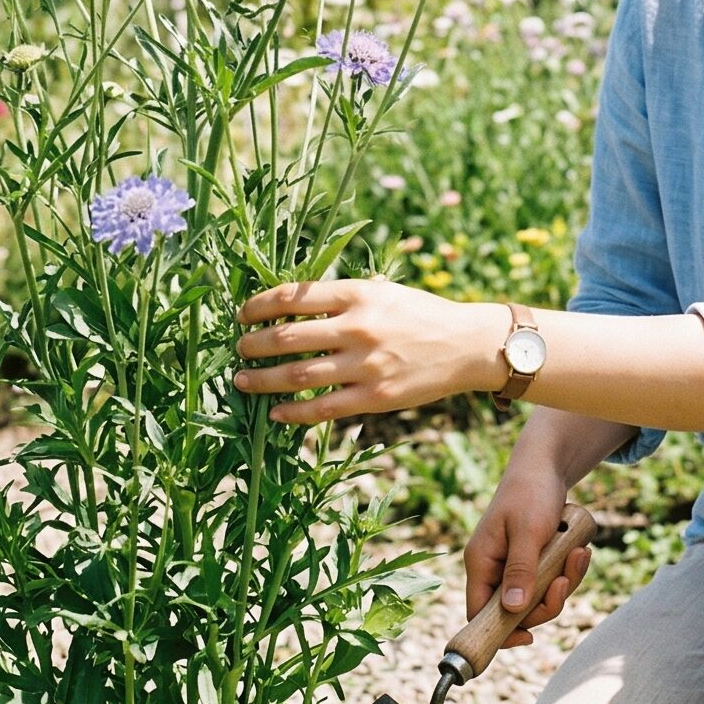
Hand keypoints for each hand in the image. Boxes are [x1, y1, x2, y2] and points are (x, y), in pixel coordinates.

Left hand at [234, 279, 510, 424]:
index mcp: (357, 294)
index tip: (242, 314)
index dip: (259, 306)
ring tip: (242, 380)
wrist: (465, 345)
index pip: (292, 296)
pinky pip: (322, 407)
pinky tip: (275, 412)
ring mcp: (365, 365)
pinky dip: (293, 411)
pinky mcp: (374, 397)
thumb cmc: (420, 313)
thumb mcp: (381, 291)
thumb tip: (290, 302)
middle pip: (287, 337)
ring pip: (297, 375)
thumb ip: (341, 297)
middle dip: (253, 344)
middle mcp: (358, 327)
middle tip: (238, 349)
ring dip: (262, 379)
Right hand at [464, 452, 590, 650]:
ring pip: (539, 597)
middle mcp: (494, 568)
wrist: (545, 466)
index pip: (479, 614)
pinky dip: (568, 570)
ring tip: (578, 553)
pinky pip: (552, 581)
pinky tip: (579, 549)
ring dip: (564, 581)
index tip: (528, 639)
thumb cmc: (531, 492)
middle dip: (547, 600)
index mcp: (481, 562)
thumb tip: (514, 610)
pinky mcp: (533, 561)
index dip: (500, 633)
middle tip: (565, 578)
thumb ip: (520, 570)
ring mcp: (514, 566)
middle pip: (516, 612)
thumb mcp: (527, 531)